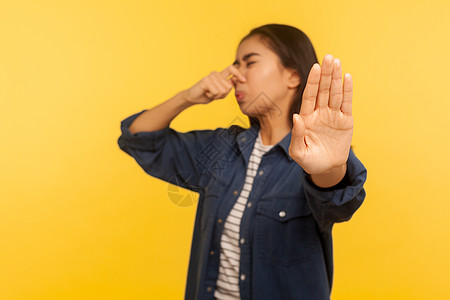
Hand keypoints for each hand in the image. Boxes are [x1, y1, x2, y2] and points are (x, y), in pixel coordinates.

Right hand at [184, 64, 245, 104]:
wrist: (193, 98)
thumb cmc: (206, 95)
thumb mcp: (219, 93)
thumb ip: (226, 87)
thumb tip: (233, 80)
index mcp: (220, 75)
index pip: (231, 69)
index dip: (238, 73)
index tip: (244, 81)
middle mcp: (215, 74)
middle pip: (228, 86)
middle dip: (223, 95)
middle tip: (214, 94)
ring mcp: (210, 76)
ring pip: (222, 90)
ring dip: (216, 96)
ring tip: (209, 93)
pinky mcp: (205, 80)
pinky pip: (216, 91)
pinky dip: (211, 95)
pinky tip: (206, 93)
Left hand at [288, 54, 352, 174]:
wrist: (326, 169)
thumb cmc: (309, 161)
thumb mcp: (298, 152)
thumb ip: (296, 135)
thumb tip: (297, 117)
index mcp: (306, 118)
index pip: (309, 96)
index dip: (313, 82)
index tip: (315, 67)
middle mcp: (319, 113)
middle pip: (323, 90)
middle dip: (326, 74)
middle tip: (328, 57)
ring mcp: (333, 116)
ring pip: (335, 93)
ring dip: (336, 78)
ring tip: (337, 62)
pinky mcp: (345, 121)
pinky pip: (346, 103)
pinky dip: (347, 91)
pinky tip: (347, 77)